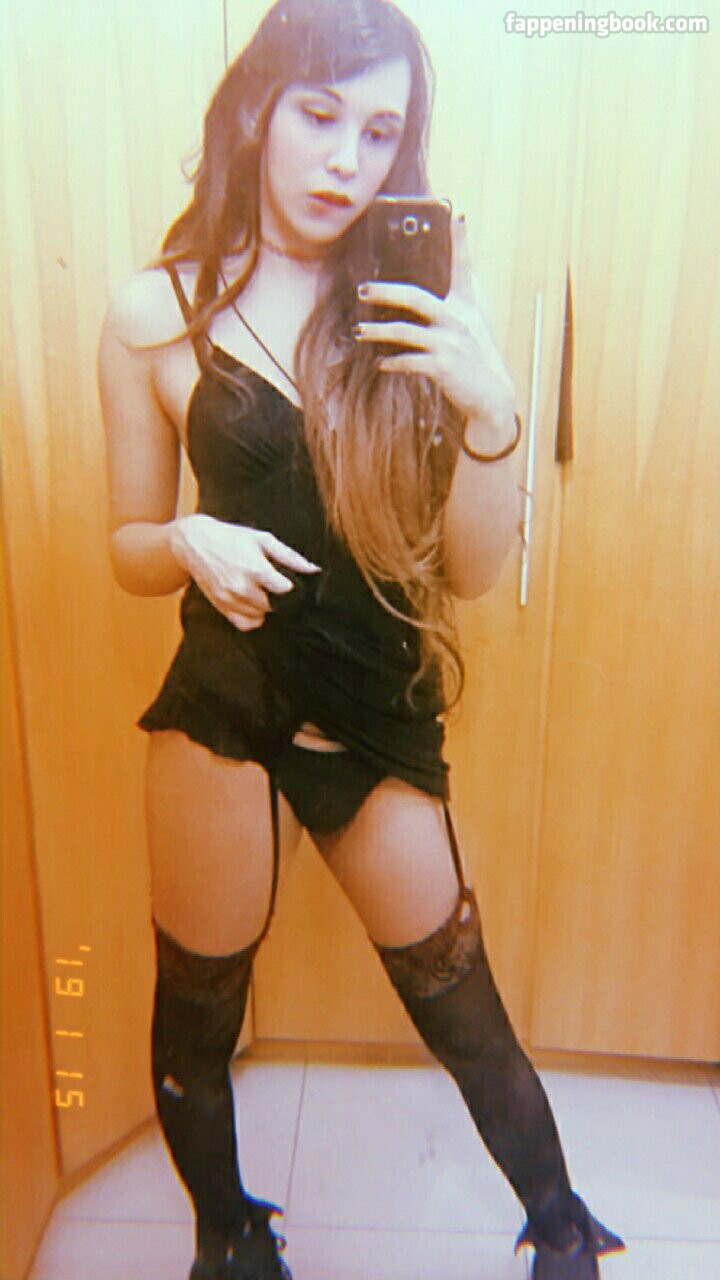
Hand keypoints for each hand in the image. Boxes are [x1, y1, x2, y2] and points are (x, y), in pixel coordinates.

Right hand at [170, 514, 320, 630]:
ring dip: (265, 606)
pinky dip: (253, 617)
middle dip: (278, 596)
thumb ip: (289, 557)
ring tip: (259, 589)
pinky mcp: (222, 607)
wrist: (195, 543)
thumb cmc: (232, 538)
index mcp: (255, 569)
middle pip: (275, 605)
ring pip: (261, 615)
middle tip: (272, 583)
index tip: (288, 580)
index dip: (292, 586)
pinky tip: (252, 603)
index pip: (286, 591)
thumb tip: (313, 570)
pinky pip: (245, 624)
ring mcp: (230, 600)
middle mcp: (242, 588)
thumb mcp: (262, 539)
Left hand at [354, 215, 515, 426]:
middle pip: (416, 297)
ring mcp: (450, 343)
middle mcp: (458, 320)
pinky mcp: (444, 367)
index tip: (456, 213)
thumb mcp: (472, 323)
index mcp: (465, 305)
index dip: (460, 239)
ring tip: (359, 331)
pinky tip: (381, 363)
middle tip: (362, 289)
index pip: (463, 266)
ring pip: (406, 332)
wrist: (493, 396)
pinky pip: (410, 361)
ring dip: (378, 332)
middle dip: (386, 292)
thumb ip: (456, 299)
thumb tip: (431, 284)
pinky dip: (392, 362)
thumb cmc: (476, 356)